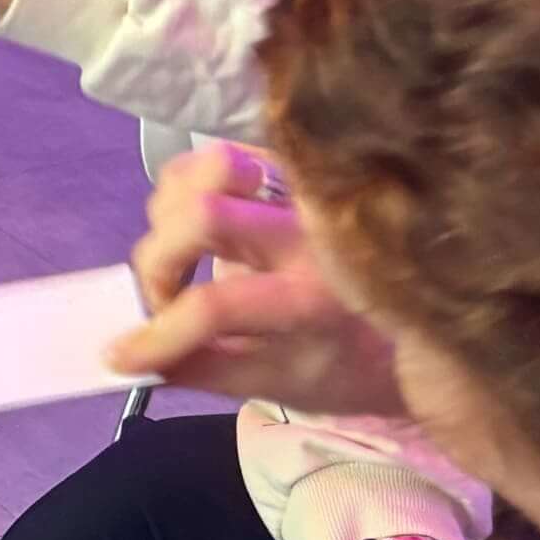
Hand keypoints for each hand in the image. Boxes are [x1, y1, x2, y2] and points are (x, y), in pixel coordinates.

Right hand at [110, 147, 405, 415]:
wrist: (416, 326)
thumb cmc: (343, 363)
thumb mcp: (276, 385)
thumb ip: (201, 368)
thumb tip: (133, 358)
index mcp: (312, 300)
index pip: (216, 306)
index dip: (158, 333)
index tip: (122, 355)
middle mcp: (309, 233)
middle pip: (205, 214)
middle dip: (160, 260)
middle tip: (162, 297)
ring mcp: (300, 189)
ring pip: (210, 166)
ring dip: (171, 215)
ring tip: (180, 259)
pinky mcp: (291, 166)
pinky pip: (218, 154)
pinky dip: (188, 186)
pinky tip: (194, 226)